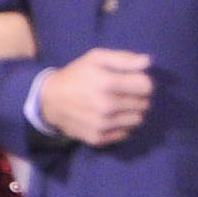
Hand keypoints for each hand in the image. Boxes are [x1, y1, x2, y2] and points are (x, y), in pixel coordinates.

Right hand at [35, 48, 153, 144]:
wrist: (49, 100)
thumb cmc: (76, 75)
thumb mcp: (96, 58)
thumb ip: (124, 58)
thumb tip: (147, 61)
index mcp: (107, 82)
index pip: (147, 86)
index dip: (143, 82)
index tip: (133, 80)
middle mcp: (106, 105)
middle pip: (144, 103)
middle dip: (138, 97)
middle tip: (124, 92)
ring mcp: (102, 124)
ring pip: (138, 120)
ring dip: (132, 112)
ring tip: (118, 104)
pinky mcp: (98, 138)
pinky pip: (125, 133)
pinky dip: (122, 125)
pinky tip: (111, 117)